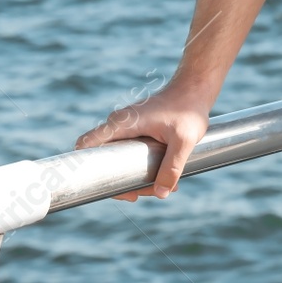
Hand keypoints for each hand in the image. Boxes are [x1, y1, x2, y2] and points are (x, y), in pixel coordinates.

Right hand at [73, 84, 211, 201]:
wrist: (196, 88)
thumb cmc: (188, 109)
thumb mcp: (183, 141)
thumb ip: (172, 167)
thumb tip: (161, 194)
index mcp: (121, 123)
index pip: (87, 144)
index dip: (85, 168)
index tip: (105, 187)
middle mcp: (119, 124)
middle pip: (105, 159)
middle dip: (120, 181)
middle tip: (141, 194)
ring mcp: (127, 126)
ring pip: (119, 158)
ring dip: (134, 176)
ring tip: (157, 188)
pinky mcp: (137, 129)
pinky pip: (130, 152)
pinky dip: (141, 166)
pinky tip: (161, 177)